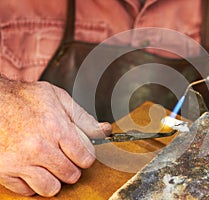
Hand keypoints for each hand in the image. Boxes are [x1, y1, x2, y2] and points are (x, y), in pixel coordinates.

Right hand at [0, 77, 111, 196]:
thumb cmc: (25, 98)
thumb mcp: (59, 99)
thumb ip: (84, 118)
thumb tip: (105, 130)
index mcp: (57, 128)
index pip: (85, 158)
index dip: (86, 158)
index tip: (82, 155)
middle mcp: (39, 148)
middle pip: (70, 175)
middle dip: (73, 169)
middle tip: (67, 160)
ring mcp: (21, 161)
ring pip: (50, 188)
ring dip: (55, 180)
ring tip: (51, 168)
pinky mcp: (4, 171)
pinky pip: (26, 191)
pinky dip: (33, 184)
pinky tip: (33, 170)